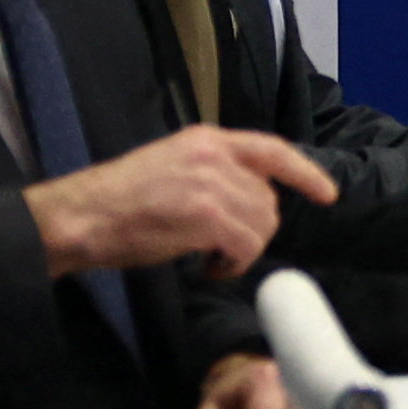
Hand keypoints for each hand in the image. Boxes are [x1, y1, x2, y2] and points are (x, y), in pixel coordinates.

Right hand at [32, 126, 338, 279]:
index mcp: (207, 139)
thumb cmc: (117, 200)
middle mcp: (215, 155)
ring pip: (261, 224)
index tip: (328, 193)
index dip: (305, 172)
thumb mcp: (171, 166)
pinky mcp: (205, 215)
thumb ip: (213, 173)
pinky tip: (211, 268)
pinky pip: (245, 245)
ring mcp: (212, 184)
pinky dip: (234, 264)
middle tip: (225, 248)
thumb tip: (247, 198)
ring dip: (244, 250)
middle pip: (268, 198)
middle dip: (256, 228)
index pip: (272, 150)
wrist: (80, 216)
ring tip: (213, 259)